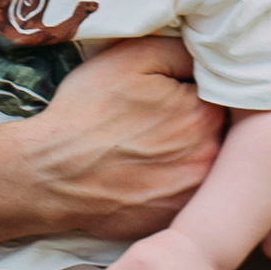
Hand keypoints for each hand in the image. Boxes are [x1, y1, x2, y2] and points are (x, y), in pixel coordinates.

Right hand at [24, 34, 221, 239]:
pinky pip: (188, 196)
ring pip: (204, 163)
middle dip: (196, 120)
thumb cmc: (87, 112)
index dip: (198, 88)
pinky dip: (175, 183)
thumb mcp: (132, 58)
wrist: (50, 175)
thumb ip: (181, 51)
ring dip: (189, 152)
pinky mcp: (174, 218)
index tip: (176, 91)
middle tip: (160, 120)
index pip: (220, 94)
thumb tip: (206, 56)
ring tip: (152, 147)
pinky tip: (147, 173)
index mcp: (204, 113)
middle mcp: (209, 156)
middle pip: (217, 130)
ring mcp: (193, 193)